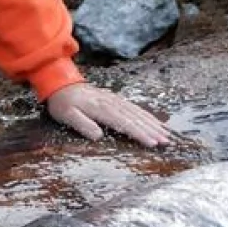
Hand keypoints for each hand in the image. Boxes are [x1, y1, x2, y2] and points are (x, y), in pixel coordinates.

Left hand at [45, 82, 170, 147]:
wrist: (61, 84)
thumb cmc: (63, 103)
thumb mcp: (67, 115)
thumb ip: (83, 125)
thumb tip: (99, 136)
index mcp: (101, 109)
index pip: (125, 124)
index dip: (139, 134)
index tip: (152, 143)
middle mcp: (112, 103)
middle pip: (136, 118)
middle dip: (152, 130)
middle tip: (166, 142)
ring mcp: (115, 100)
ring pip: (138, 112)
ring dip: (153, 123)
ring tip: (166, 133)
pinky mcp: (115, 99)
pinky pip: (135, 107)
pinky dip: (147, 115)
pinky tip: (155, 121)